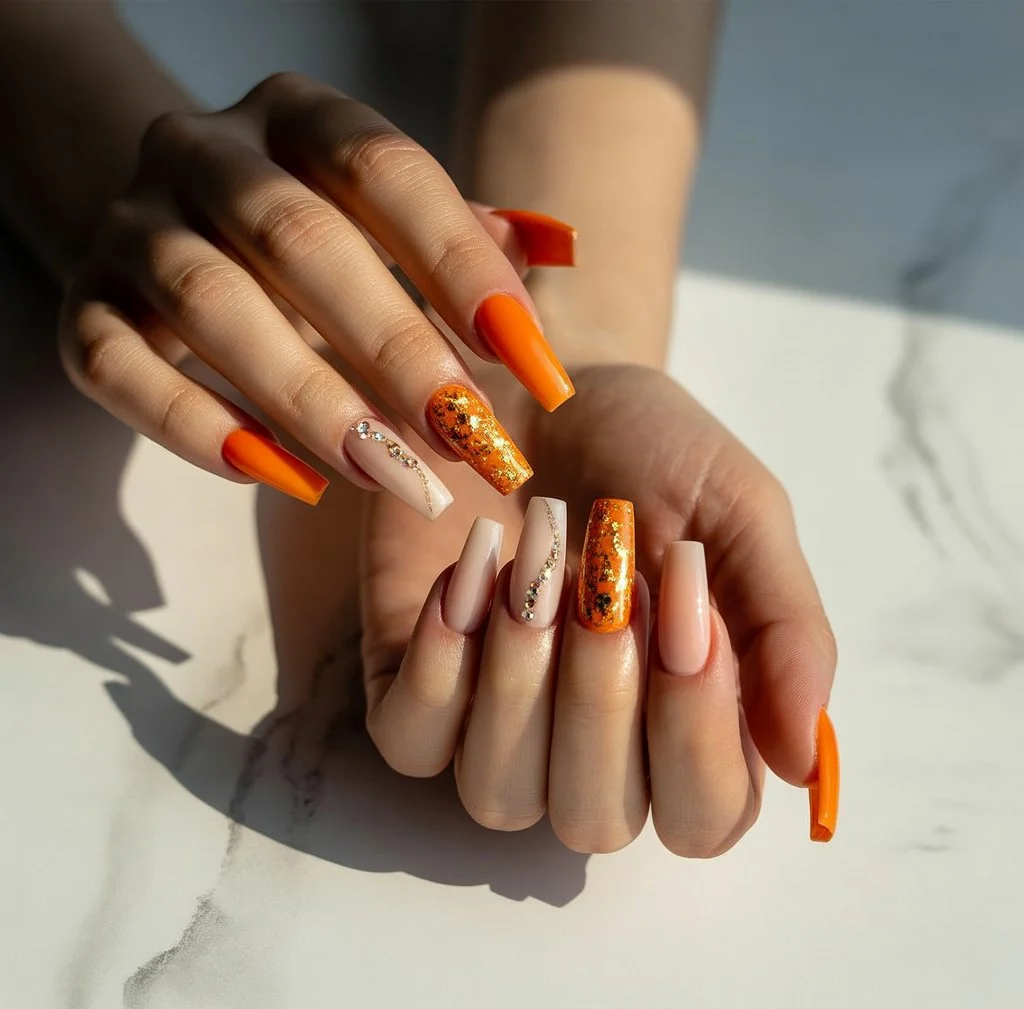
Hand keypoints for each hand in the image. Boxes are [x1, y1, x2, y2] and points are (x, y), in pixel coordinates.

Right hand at [57, 72, 575, 510]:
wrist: (175, 228)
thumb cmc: (318, 236)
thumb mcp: (391, 219)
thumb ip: (467, 236)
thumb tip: (556, 250)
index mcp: (297, 117)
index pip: (385, 170)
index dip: (459, 263)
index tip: (528, 359)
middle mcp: (204, 152)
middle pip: (300, 241)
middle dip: (394, 349)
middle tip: (465, 438)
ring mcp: (132, 228)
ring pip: (210, 305)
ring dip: (309, 400)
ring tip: (390, 474)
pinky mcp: (82, 308)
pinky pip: (119, 368)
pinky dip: (197, 429)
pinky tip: (280, 476)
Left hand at [360, 363, 838, 854]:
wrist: (548, 388)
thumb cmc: (652, 453)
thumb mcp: (741, 516)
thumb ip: (784, 630)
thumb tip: (805, 767)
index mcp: (688, 726)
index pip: (705, 817)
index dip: (698, 730)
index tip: (689, 605)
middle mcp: (591, 750)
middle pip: (597, 817)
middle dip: (605, 692)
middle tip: (610, 569)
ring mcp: (494, 727)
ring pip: (500, 793)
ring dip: (521, 678)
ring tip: (534, 560)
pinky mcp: (413, 687)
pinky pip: (410, 741)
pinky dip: (440, 665)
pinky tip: (469, 574)